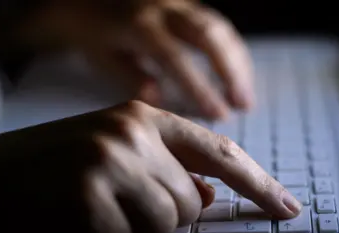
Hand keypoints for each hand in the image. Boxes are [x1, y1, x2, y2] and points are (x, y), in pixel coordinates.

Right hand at [0, 100, 299, 232]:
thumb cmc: (53, 169)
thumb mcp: (114, 154)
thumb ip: (167, 169)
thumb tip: (208, 194)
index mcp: (142, 116)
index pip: (219, 151)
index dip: (258, 182)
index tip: (287, 205)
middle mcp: (131, 131)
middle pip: (192, 200)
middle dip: (163, 213)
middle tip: (114, 201)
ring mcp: (110, 160)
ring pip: (167, 223)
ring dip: (134, 227)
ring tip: (92, 208)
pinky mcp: (88, 195)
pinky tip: (74, 221)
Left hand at [18, 0, 253, 119]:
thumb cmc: (93, 31)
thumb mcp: (101, 57)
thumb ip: (130, 77)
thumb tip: (159, 97)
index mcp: (139, 25)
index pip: (176, 58)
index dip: (200, 88)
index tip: (219, 115)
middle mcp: (164, 9)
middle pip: (209, 36)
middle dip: (231, 72)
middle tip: (243, 105)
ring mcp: (179, 3)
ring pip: (219, 28)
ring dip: (238, 63)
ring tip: (245, 97)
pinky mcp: (188, 4)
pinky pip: (218, 24)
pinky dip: (233, 51)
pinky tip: (238, 74)